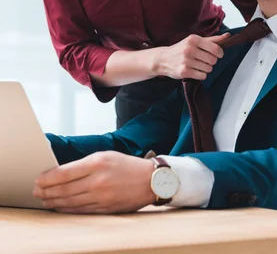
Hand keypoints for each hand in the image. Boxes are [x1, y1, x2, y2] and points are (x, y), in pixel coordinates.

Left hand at [33, 151, 153, 213]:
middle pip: (64, 189)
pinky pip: (81, 211)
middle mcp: (97, 181)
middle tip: (36, 191)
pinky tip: (60, 207)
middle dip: (47, 191)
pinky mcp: (105, 209)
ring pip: (70, 202)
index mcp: (97, 163)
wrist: (150, 180)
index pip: (65, 172)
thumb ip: (85, 164)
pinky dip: (67, 210)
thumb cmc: (126, 165)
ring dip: (54, 201)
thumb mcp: (106, 156)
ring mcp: (101, 197)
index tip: (38, 179)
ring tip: (44, 200)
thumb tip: (63, 172)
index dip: (48, 178)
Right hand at [154, 33, 229, 80]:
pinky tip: (193, 70)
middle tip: (204, 60)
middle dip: (211, 62)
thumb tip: (227, 36)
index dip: (219, 53)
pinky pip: (202, 76)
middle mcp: (190, 49)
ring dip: (206, 69)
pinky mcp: (184, 72)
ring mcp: (186, 61)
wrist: (163, 59)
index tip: (217, 54)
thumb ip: (212, 39)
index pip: (216, 48)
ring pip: (208, 69)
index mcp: (194, 39)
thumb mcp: (195, 41)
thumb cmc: (181, 49)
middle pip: (213, 60)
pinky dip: (200, 75)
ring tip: (197, 65)